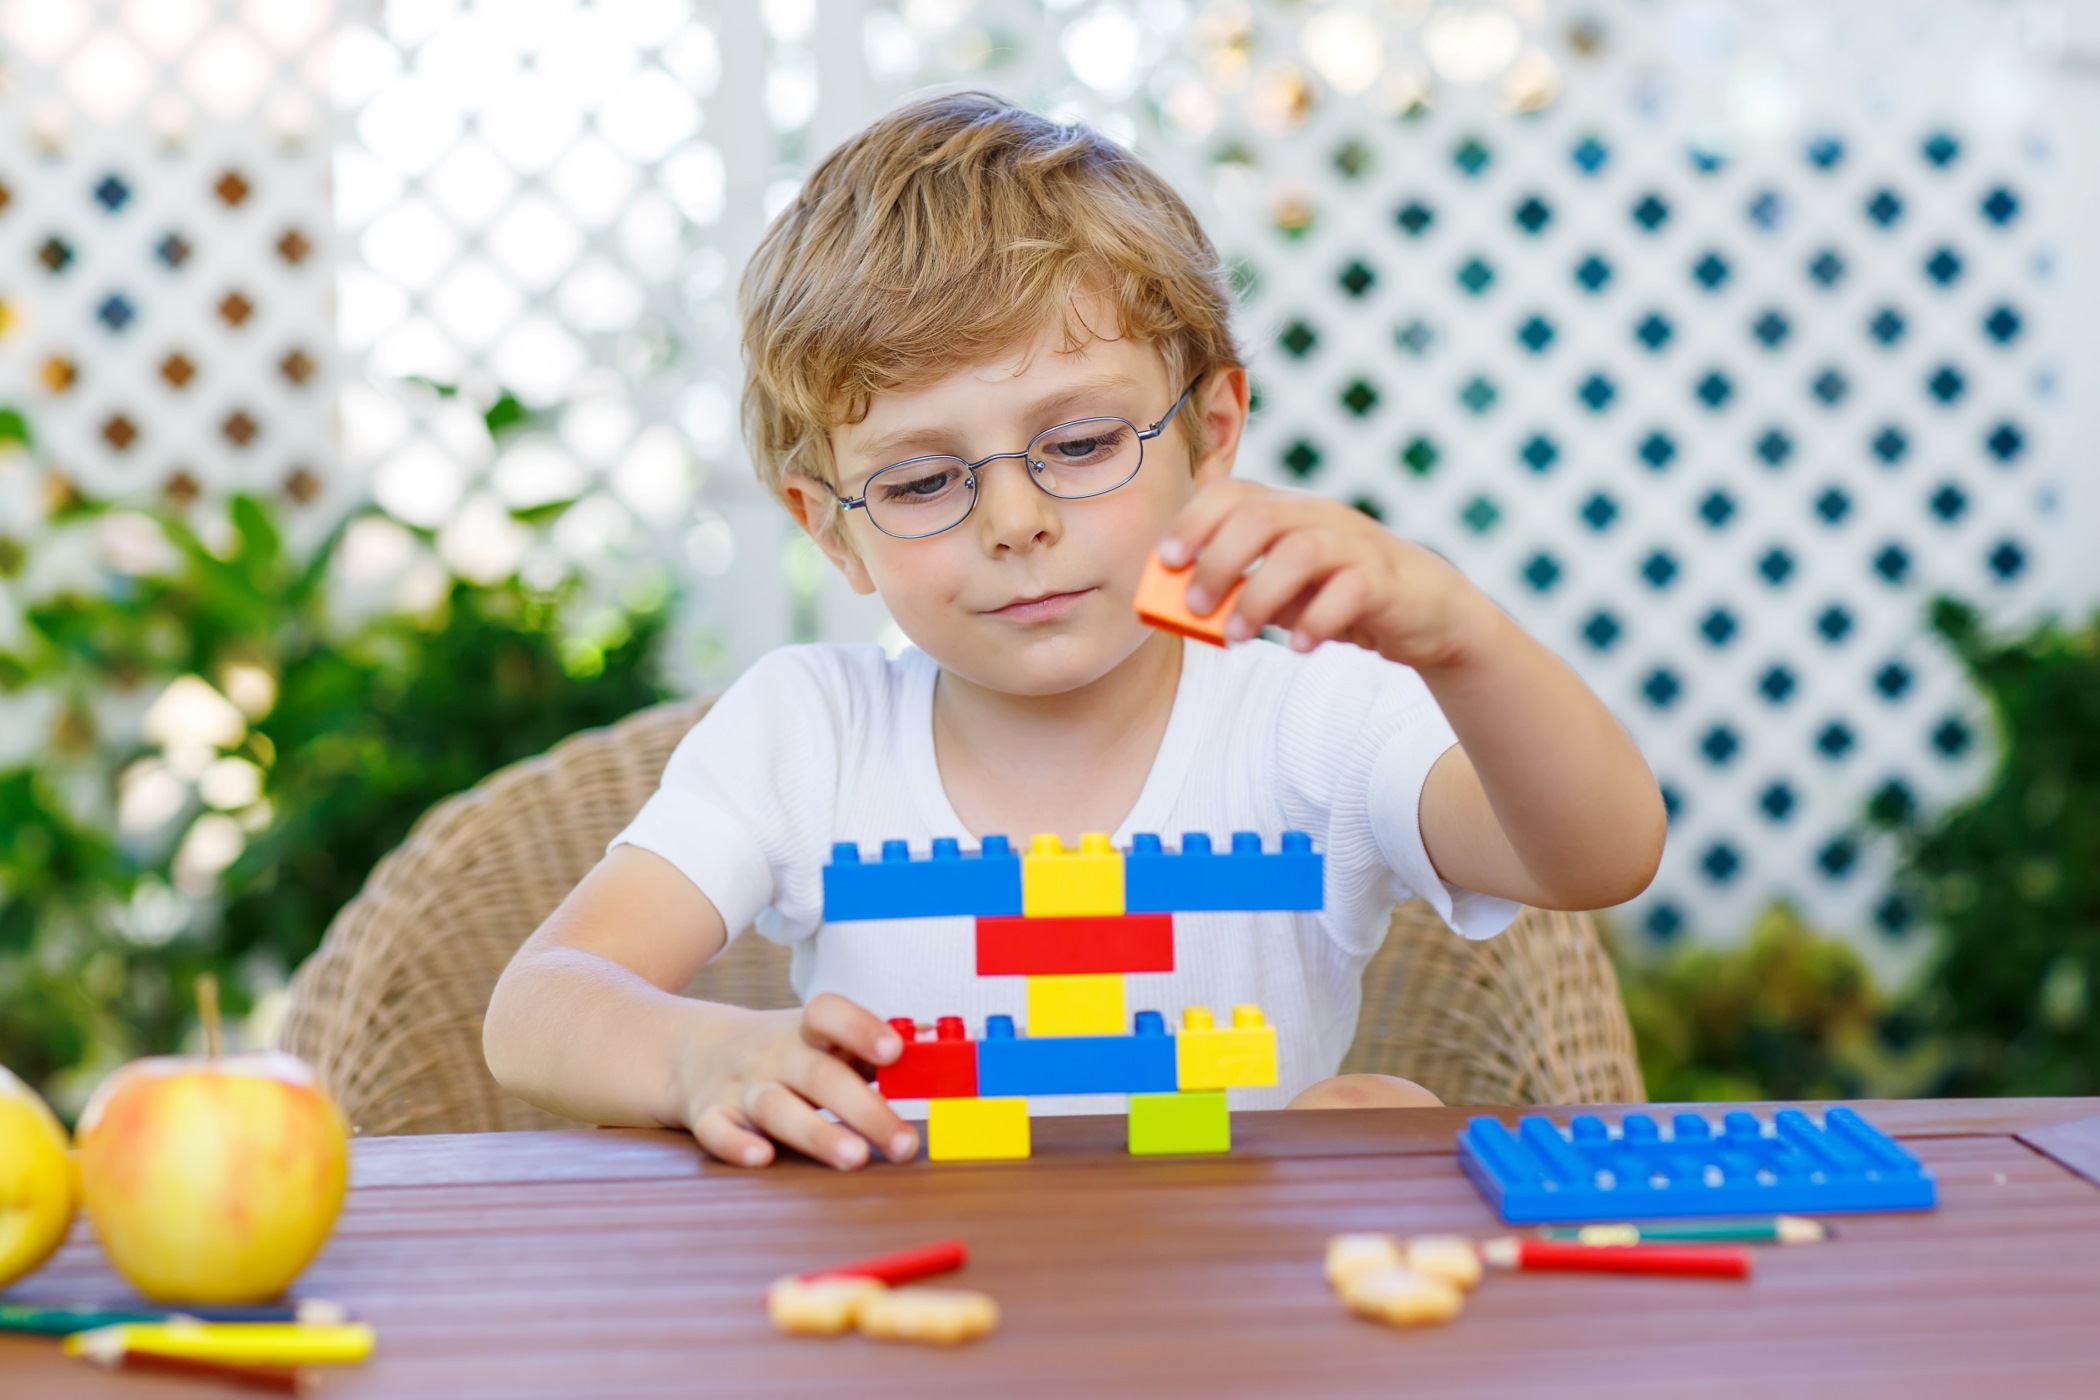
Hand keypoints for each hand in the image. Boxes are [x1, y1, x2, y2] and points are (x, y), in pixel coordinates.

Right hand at [674, 993, 919, 1169]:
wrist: (694, 1052)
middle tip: (902, 1143)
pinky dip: (736, 1145)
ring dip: (815, 1132)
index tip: (894, 1052)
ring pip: (775, 1106)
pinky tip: (762, 1158)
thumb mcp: (821, 1040)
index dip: (861, 1028)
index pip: (829, 1014)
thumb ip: (872, 1051)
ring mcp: (741, 1086)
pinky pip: (717, 1130)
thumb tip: (942, 1054)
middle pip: (819, 1075)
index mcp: (806, 1030)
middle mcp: (774, 1054)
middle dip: (865, 1109)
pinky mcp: (710, 1116)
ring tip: (854, 1157)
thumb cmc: (784, 1054)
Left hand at [1156, 480, 1488, 667]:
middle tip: (1195, 607)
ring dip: (1258, 596)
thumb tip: (1185, 609)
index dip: (1195, 521)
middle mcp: (1320, 516)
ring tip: (1236, 636)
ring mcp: (1356, 544)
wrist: (1430, 610)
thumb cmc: (1341, 595)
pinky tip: (1299, 646)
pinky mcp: (1387, 581)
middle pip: (1260, 516)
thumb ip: (1242, 590)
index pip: (1234, 493)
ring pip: (1301, 551)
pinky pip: (1350, 591)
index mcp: (1290, 510)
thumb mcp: (1286, 590)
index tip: (1167, 560)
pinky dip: (1318, 620)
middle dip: (1218, 561)